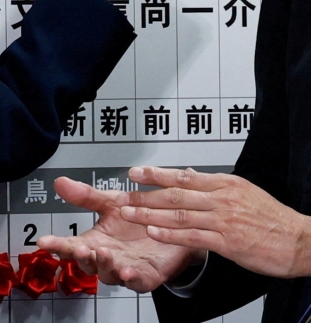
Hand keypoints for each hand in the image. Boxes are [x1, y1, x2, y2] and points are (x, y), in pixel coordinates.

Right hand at [37, 176, 202, 291]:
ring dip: (104, 266)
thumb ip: (86, 196)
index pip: (71, 244)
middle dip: (80, 257)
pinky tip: (127, 271)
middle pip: (87, 263)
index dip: (57, 244)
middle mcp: (108, 258)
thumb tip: (60, 182)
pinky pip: (138, 282)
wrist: (175, 228)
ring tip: (103, 253)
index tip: (44, 242)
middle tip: (76, 247)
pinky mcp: (148, 276)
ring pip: (109, 274)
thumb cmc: (139, 219)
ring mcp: (126, 269)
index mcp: (95, 241)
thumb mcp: (111, 203)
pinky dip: (131, 278)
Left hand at [118, 166, 310, 279]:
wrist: (301, 240)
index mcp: (225, 184)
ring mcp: (224, 221)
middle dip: (145, 195)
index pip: (183, 177)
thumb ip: (212, 185)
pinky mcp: (228, 242)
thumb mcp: (242, 192)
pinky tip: (154, 232)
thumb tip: (186, 175)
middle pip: (175, 195)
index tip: (134, 173)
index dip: (156, 175)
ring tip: (128, 213)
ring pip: (180, 215)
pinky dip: (171, 234)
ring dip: (150, 214)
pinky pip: (193, 237)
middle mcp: (222, 199)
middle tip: (122, 195)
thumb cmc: (272, 218)